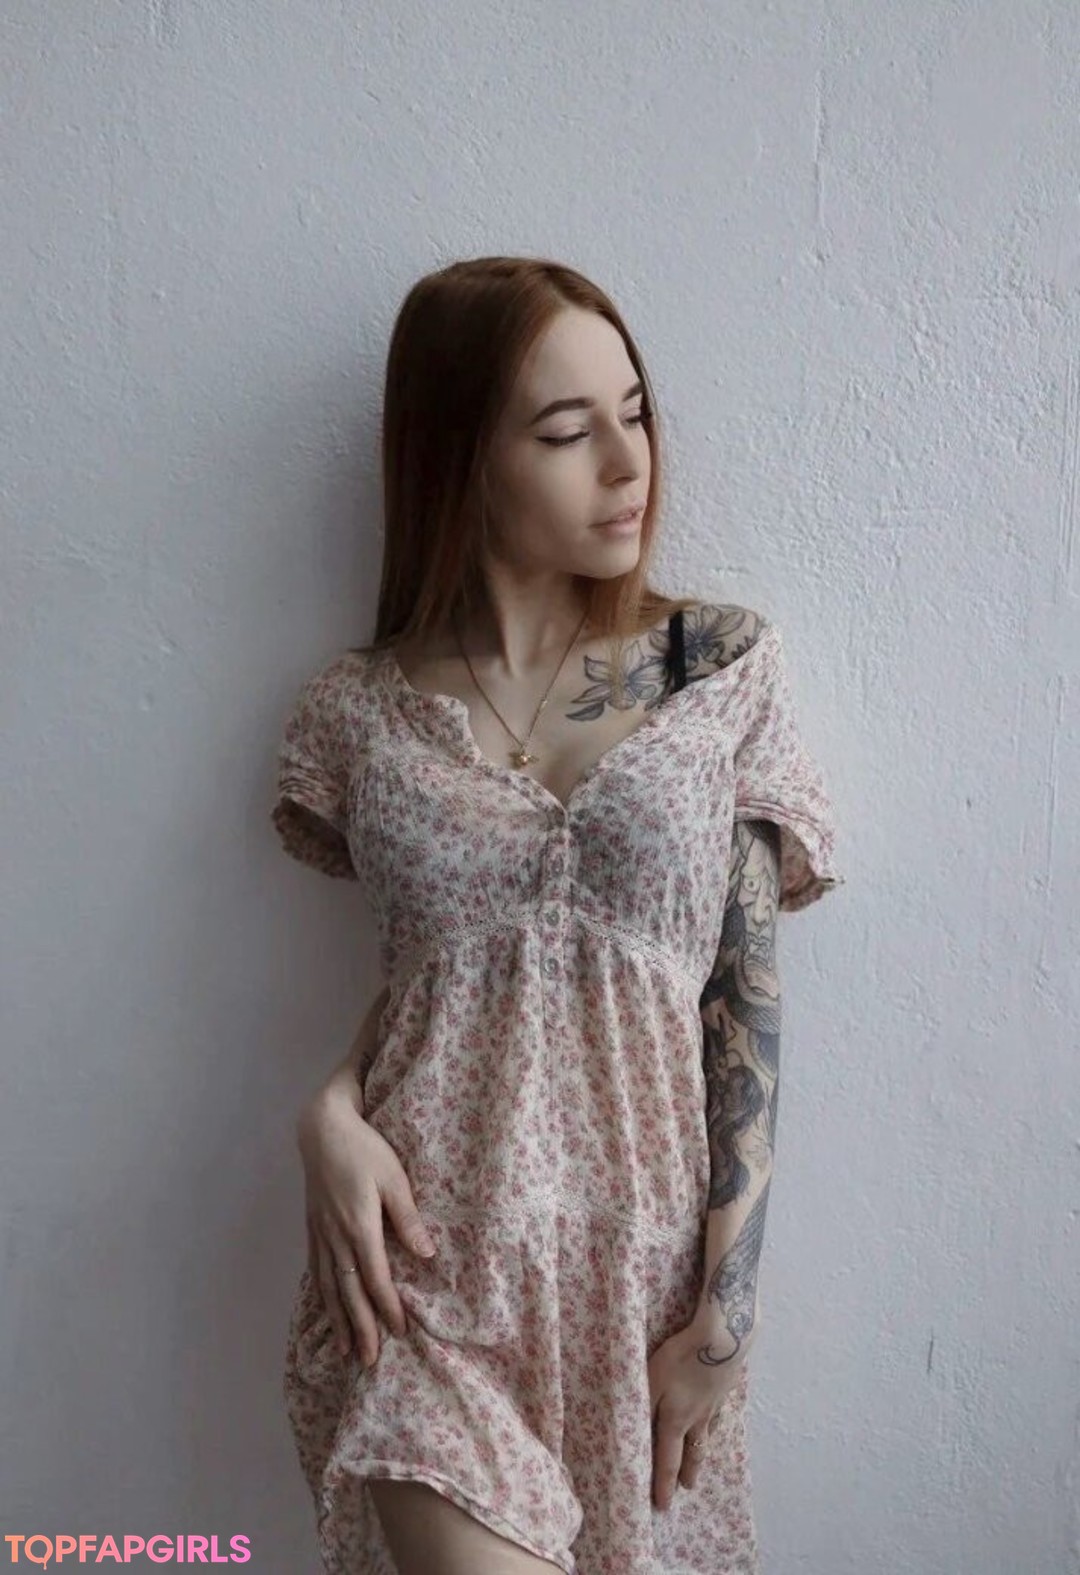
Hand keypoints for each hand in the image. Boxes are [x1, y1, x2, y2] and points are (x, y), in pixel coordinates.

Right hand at [296, 1089, 436, 1367]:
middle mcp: (336, 1237)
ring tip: (346, 1350)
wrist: (321, 1129)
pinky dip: (322, 1297)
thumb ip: (407, 1217)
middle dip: (360, 1328)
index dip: (387, 1308)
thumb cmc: (364, 1149)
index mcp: (359, 1226)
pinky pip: (316, 1271)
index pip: (375, 1278)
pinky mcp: (312, 1227)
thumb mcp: (394, 1177)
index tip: (401, 1332)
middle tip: (369, 1362)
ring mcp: (320, 1234)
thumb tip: (426, 1254)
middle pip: (349, 1292)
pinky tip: (326, 1310)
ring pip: (328, 1287)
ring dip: (339, 1320)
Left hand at [646, 1301, 759, 1511]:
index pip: (668, 1460)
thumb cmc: (680, 1359)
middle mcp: (697, 1418)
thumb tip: (634, 1433)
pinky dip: (714, 1422)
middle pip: (692, 1452)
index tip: (664, 1506)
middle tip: (687, 1487)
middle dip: (688, 1472)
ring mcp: (715, 1404)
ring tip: (701, 1459)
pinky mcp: (725, 1387)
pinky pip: (718, 1412)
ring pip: (707, 1434)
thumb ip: (642, 1406)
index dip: (664, 1484)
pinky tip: (715, 1417)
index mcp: (676, 1420)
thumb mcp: (651, 1381)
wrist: (722, 1338)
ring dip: (702, 1450)